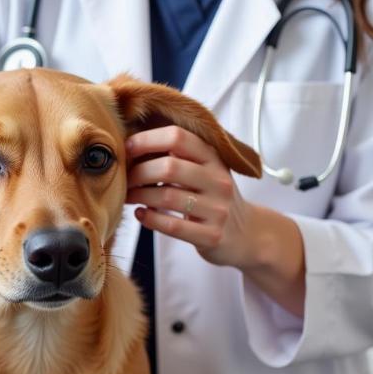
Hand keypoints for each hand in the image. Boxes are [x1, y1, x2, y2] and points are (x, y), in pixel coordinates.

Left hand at [126, 125, 257, 268]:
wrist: (247, 234)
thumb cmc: (214, 199)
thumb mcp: (207, 171)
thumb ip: (180, 158)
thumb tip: (134, 146)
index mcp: (215, 159)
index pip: (178, 137)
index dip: (148, 140)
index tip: (128, 148)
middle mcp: (219, 181)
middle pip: (170, 167)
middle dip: (139, 172)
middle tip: (126, 179)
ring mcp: (217, 210)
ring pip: (168, 197)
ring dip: (140, 195)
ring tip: (128, 196)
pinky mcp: (212, 236)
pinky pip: (173, 226)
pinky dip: (150, 219)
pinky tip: (140, 214)